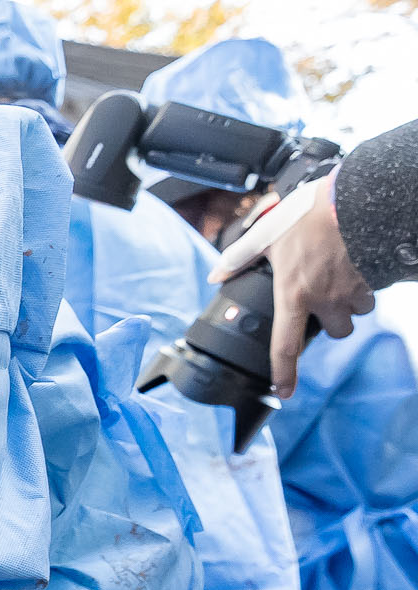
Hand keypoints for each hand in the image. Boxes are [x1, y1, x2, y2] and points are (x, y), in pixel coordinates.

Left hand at [213, 176, 374, 397]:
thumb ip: (238, 258)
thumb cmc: (306, 215)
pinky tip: (355, 271)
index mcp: (293, 294)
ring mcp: (352, 291)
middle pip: (335, 333)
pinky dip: (364, 290)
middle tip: (322, 302)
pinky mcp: (373, 280)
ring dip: (348, 307)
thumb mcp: (264, 235)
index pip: (286, 344)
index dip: (284, 373)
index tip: (284, 391)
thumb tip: (216, 274)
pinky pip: (371, 296)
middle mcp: (324, 299)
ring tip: (338, 282)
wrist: (352, 198)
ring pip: (355, 315)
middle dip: (331, 323)